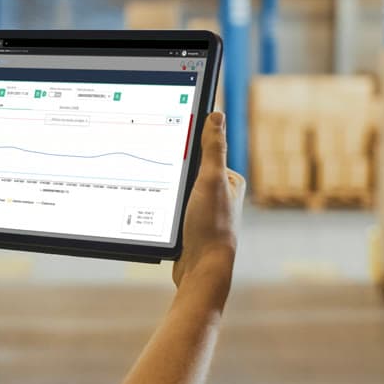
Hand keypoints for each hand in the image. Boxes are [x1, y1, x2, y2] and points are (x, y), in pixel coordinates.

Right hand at [172, 112, 245, 292]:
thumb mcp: (211, 180)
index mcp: (230, 180)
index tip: (167, 140)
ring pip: (176, 189)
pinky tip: (154, 210)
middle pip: (187, 169)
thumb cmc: (211, 226)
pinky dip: (161, 206)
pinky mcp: (188, 225)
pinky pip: (169, 207)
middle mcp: (218, 194)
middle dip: (172, 169)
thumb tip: (216, 115)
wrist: (201, 269)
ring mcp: (203, 210)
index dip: (186, 144)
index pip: (204, 150)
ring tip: (158, 193)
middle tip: (158, 170)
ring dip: (165, 190)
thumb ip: (214, 148)